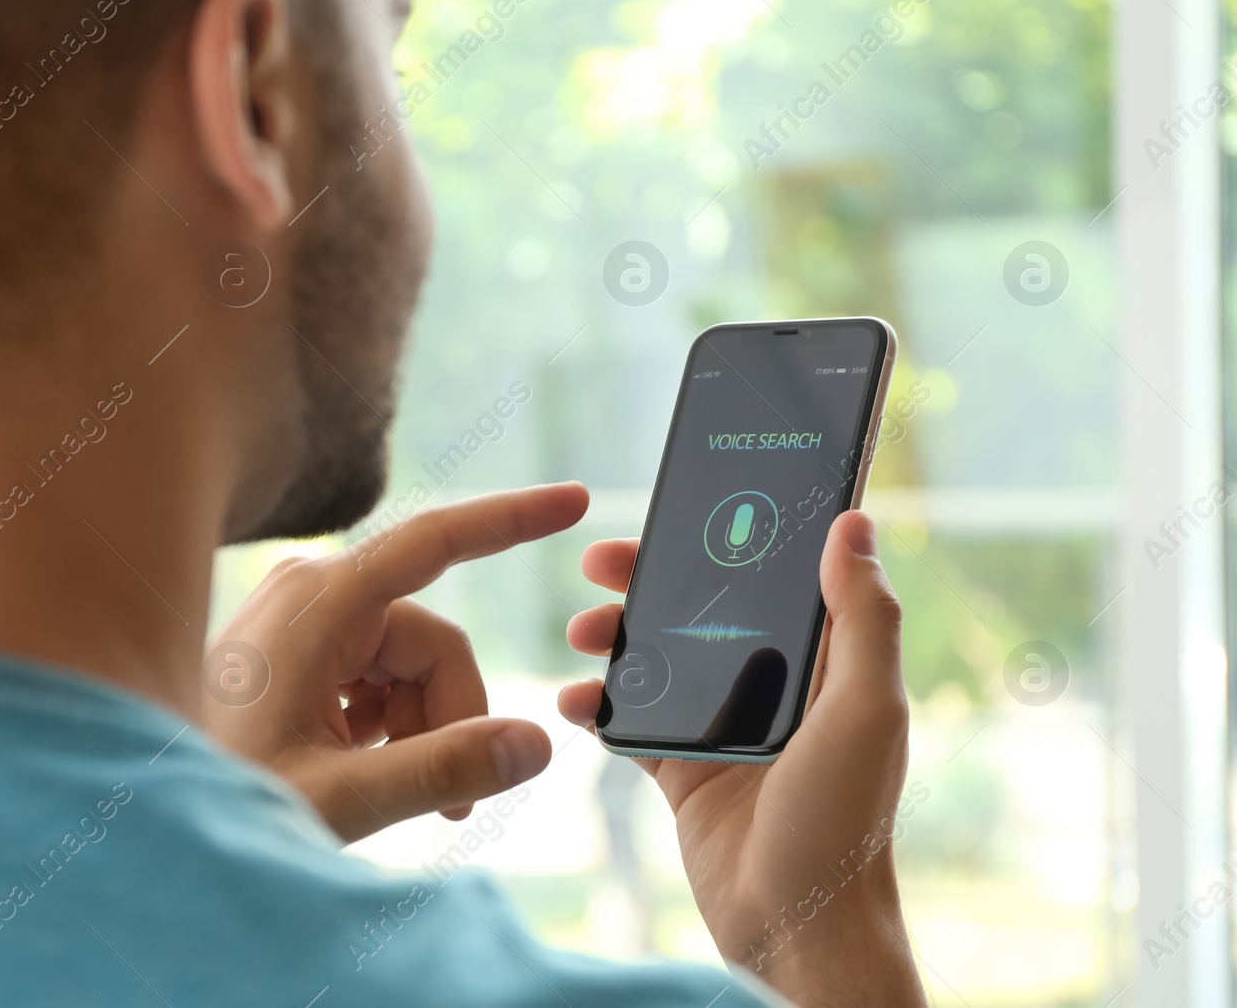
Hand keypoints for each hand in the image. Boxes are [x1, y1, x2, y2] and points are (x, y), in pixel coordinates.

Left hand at [204, 483, 588, 842]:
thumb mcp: (342, 796)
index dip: (511, 520)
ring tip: (396, 796)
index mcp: (319, 603)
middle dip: (452, 717)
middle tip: (451, 806)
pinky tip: (364, 770)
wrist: (147, 814)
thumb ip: (444, 770)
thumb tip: (536, 745)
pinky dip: (390, 724)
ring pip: (411, 665)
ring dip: (422, 729)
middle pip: (433, 641)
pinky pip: (378, 674)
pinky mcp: (299, 647)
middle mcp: (311, 593)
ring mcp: (303, 619)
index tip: (575, 501)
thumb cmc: (224, 796)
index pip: (435, 542)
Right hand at [559, 512, 926, 1007]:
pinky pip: (631, 722)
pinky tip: (573, 699)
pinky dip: (598, 705)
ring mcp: (725, 729)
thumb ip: (862, 618)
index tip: (677, 513)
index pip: (772, 579)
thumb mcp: (866, 710)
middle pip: (703, 610)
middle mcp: (774, 688)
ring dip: (614, 638)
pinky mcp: (685, 772)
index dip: (727, 539)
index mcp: (824, 665)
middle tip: (598, 562)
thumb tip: (853, 523)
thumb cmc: (844, 822)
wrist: (795, 927)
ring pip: (659, 658)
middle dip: (647, 581)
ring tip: (579, 632)